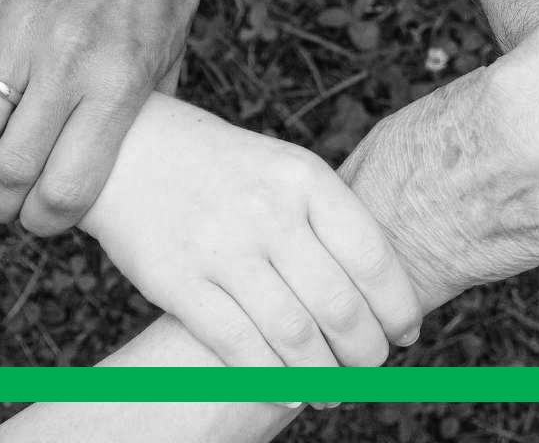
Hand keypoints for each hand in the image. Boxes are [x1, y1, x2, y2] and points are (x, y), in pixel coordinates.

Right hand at [0, 0, 206, 234]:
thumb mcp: (171, 59)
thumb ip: (143, 118)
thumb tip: (121, 168)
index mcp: (119, 84)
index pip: (66, 187)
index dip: (47, 221)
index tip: (44, 219)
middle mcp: (68, 64)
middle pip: (8, 171)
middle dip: (0, 206)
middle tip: (4, 205)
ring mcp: (23, 35)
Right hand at [81, 96, 422, 367]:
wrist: (133, 148)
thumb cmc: (225, 167)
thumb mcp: (284, 167)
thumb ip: (328, 220)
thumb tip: (383, 293)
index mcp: (305, 177)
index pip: (371, 256)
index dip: (397, 306)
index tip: (405, 331)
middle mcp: (269, 210)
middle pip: (339, 306)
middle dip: (366, 353)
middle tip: (371, 367)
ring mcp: (222, 247)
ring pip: (295, 337)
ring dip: (324, 378)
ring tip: (334, 390)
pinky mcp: (178, 281)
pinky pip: (239, 348)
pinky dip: (272, 381)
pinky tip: (288, 390)